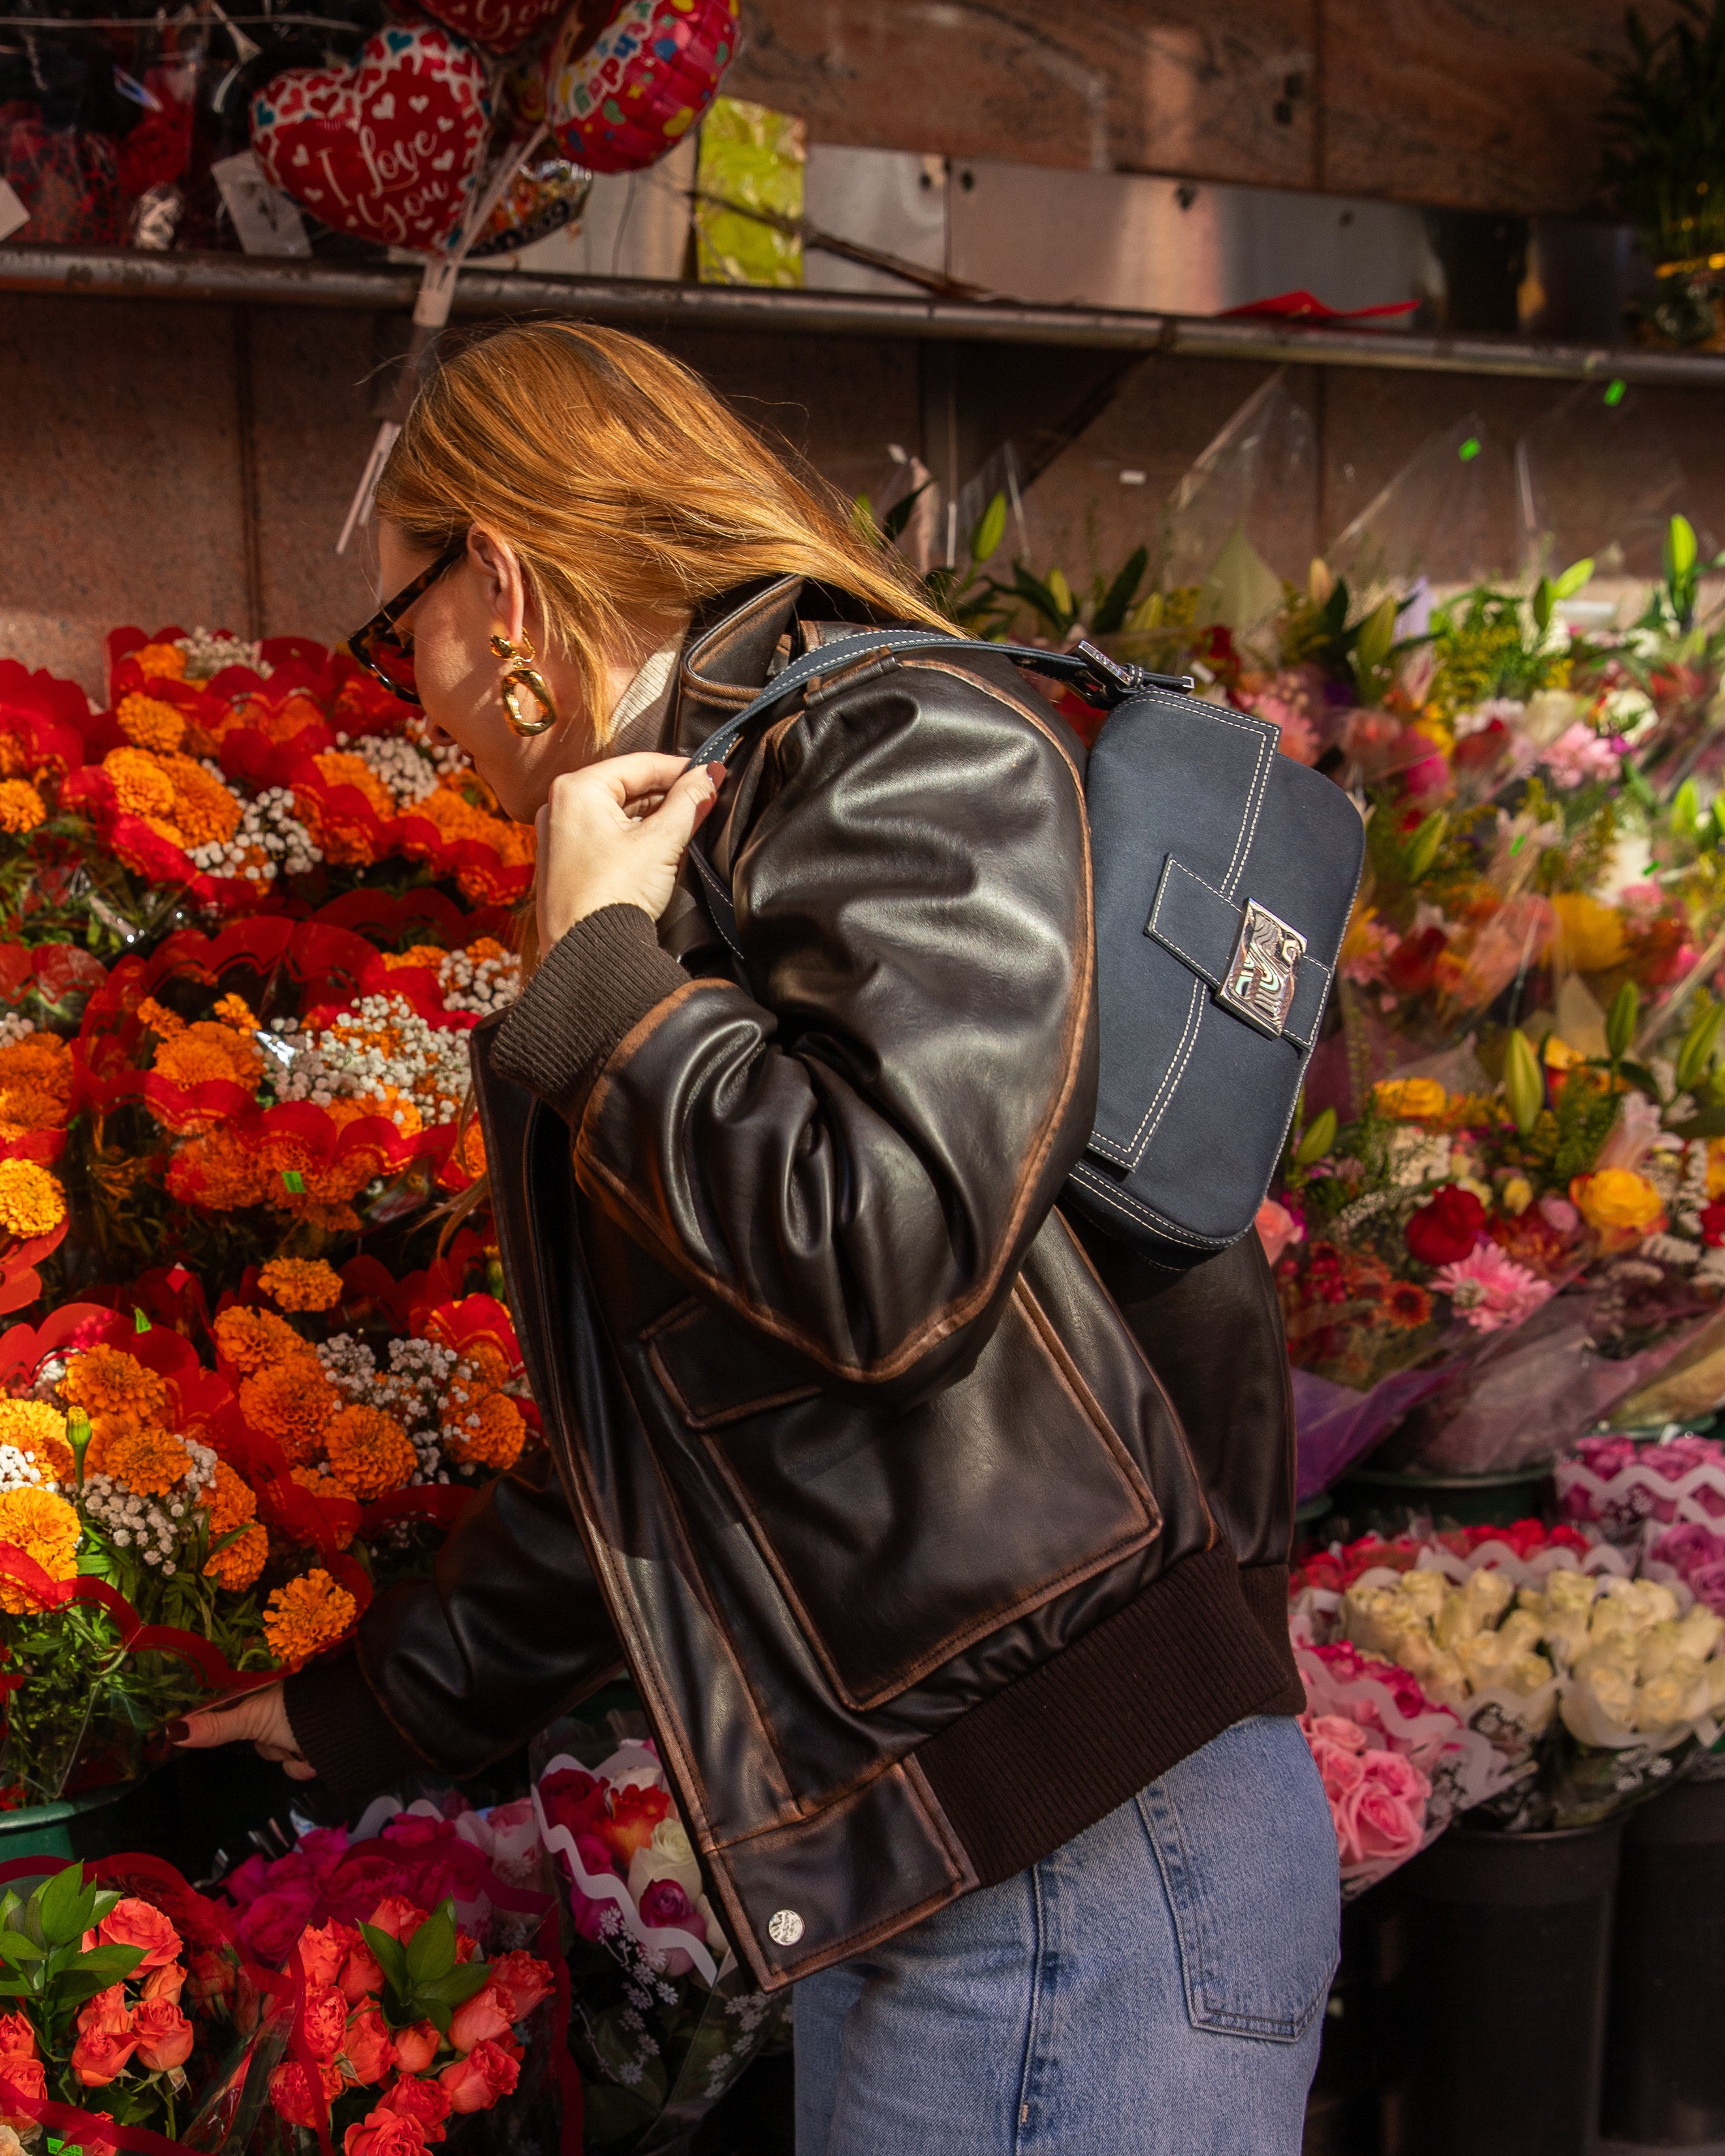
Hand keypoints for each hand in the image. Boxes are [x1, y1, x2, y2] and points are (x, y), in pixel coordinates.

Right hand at [168, 1684, 315, 1781]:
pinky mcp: (313, 1744)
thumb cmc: (298, 1713)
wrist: (350, 1729)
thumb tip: (171, 1731)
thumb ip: (215, 1726)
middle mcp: (284, 1705)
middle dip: (270, 1745)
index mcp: (268, 1690)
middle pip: (258, 1737)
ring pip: (277, 1752)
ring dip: (289, 1755)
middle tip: (281, 1736)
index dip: (231, 1722)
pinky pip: (296, 1763)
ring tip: (302, 1745)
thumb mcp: (253, 1719)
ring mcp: (300, 1725)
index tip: (234, 1728)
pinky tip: (313, 1756)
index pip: (236, 1709)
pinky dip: (304, 1764)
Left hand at [535, 753, 723, 950]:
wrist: (588, 956)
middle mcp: (560, 805)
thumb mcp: (662, 842)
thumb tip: (711, 776)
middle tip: (706, 802)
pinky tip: (662, 849)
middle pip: (628, 786)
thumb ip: (689, 802)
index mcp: (577, 789)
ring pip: (619, 811)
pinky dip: (636, 836)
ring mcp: (560, 835)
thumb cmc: (614, 895)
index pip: (640, 764)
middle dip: (669, 795)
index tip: (712, 775)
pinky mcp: (566, 862)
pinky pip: (606, 834)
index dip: (682, 769)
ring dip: (655, 817)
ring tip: (689, 828)